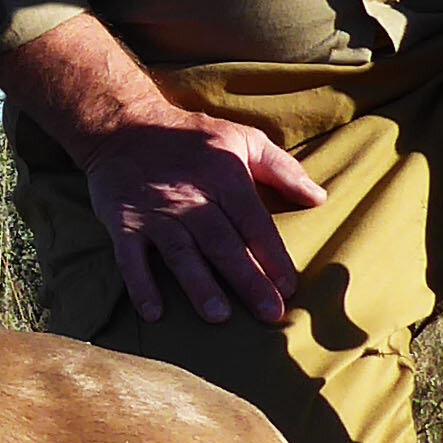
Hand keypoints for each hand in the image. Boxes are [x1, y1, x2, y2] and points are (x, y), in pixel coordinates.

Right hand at [0, 12, 328, 326]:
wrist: (123, 126)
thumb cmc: (191, 137)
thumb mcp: (242, 139)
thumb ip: (282, 168)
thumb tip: (319, 198)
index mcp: (223, 176)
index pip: (253, 222)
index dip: (272, 255)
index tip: (290, 286)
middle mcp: (190, 197)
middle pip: (222, 243)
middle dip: (247, 279)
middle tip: (269, 313)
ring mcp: (155, 213)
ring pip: (181, 253)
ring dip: (199, 285)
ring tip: (219, 316)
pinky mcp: (122, 223)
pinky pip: (131, 258)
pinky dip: (141, 286)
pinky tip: (155, 314)